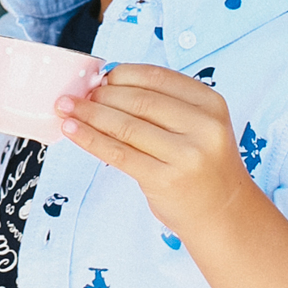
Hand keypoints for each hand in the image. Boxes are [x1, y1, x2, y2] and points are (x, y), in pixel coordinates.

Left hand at [57, 64, 254, 240]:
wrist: (222, 213)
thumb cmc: (201, 166)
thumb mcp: (198, 127)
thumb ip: (163, 106)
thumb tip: (106, 85)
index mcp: (211, 104)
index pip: (158, 77)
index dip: (122, 74)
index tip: (100, 77)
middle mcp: (203, 127)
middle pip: (139, 100)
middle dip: (101, 95)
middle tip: (77, 95)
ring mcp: (186, 155)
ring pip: (125, 126)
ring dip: (89, 114)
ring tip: (66, 107)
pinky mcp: (165, 180)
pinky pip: (118, 153)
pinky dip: (89, 139)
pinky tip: (71, 129)